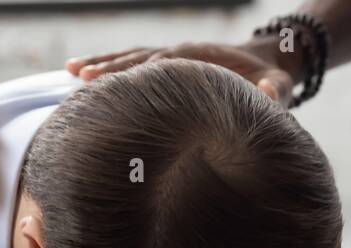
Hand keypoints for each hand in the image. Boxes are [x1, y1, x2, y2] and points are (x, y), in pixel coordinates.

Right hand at [66, 40, 301, 103]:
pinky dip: (106, 66)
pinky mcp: (163, 64)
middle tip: (81, 79)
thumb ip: (273, 91)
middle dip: (111, 68)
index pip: (165, 65)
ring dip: (101, 64)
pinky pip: (130, 63)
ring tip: (70, 72)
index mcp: (200, 58)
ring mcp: (168, 56)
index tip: (118, 85)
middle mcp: (179, 53)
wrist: (267, 62)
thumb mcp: (279, 86)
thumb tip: (262, 91)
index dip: (141, 73)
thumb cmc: (270, 81)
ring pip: (129, 58)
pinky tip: (78, 73)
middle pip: (138, 58)